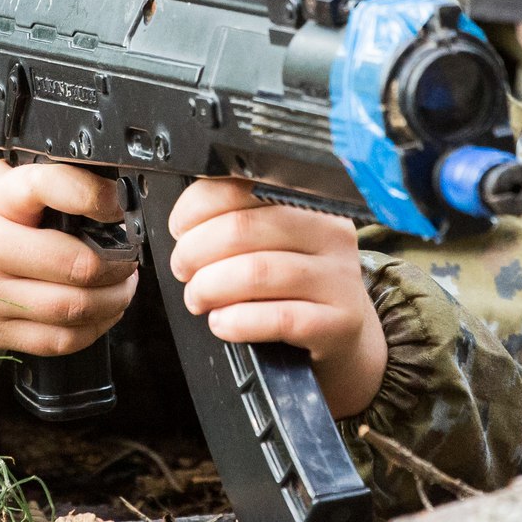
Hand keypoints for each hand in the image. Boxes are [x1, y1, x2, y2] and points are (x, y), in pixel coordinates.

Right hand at [0, 161, 139, 355]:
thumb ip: (37, 185)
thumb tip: (101, 187)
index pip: (49, 186)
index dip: (94, 194)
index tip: (115, 202)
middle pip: (78, 265)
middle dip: (119, 262)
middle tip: (128, 255)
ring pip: (75, 309)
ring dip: (114, 299)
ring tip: (122, 285)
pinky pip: (58, 340)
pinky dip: (92, 329)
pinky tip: (99, 313)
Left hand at [166, 178, 385, 417]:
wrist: (341, 335)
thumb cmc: (294, 286)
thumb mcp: (274, 243)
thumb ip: (239, 222)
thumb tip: (185, 222)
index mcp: (309, 201)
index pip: (242, 186)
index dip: (196, 208)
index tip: (180, 229)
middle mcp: (330, 233)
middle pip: (243, 228)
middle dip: (196, 251)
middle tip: (183, 270)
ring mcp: (338, 278)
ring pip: (257, 272)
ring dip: (211, 287)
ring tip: (198, 299)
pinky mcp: (338, 322)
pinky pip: (279, 318)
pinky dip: (238, 322)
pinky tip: (222, 323)